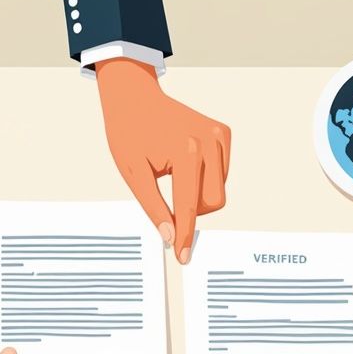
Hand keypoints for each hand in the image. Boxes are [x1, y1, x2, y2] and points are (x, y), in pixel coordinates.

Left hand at [96, 57, 230, 263]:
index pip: (188, 206)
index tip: (183, 256)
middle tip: (168, 201)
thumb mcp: (134, 174)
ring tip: (174, 176)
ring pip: (220, 190)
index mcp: (185, 151)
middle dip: (192, 210)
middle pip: (213, 203)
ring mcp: (219, 135)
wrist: (134, 98)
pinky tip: (186, 164)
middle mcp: (208, 141)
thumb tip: (170, 237)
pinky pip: (223, 173)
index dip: (184, 235)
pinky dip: (206, 178)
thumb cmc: (128, 133)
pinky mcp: (224, 133)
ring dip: (199, 194)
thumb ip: (154, 207)